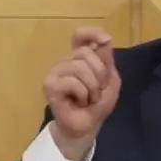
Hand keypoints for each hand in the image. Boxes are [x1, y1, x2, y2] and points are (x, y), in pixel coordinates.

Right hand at [43, 27, 120, 160]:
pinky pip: (71, 81)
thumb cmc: (97, 105)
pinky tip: (79, 102)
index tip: (105, 40)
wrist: (86, 127)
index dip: (91, 33)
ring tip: (89, 99)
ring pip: (79, 67)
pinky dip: (82, 94)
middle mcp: (66, 61)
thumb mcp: (110, 81)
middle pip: (85, 52)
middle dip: (99, 74)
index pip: (80, 36)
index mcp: (80, 58)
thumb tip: (106, 38)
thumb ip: (107, 60)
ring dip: (92, 87)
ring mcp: (56, 72)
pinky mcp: (49, 85)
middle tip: (97, 91)